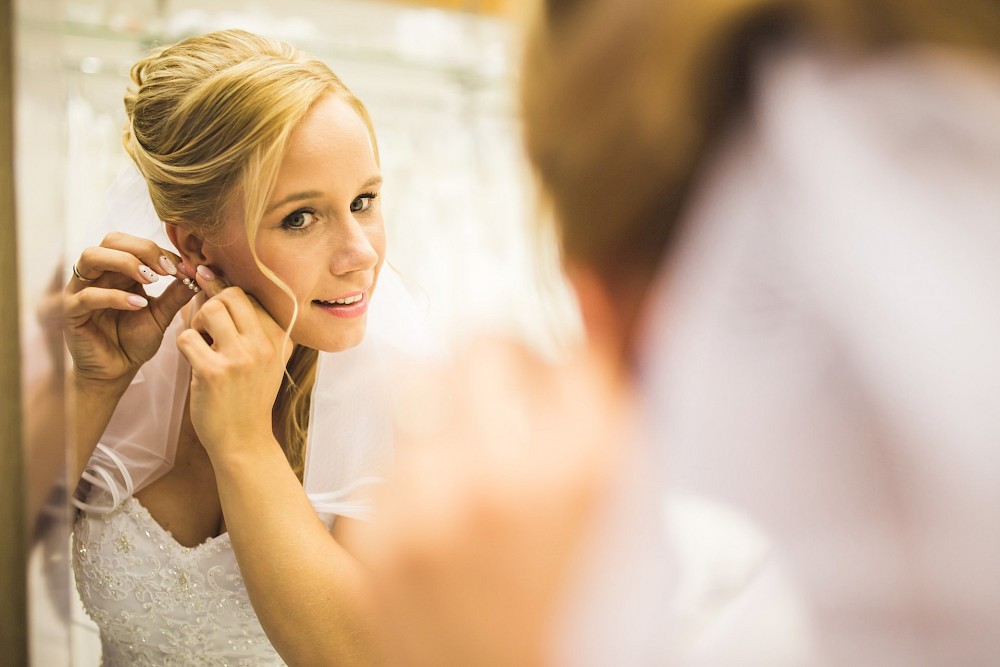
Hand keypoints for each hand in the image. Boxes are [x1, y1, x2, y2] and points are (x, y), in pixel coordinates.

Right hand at [64, 232, 194, 384]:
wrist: (117, 371)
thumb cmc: (135, 341)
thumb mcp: (161, 315)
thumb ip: (176, 294)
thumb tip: (198, 274)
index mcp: (117, 270)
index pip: (134, 243)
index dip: (160, 251)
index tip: (185, 268)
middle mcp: (97, 274)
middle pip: (111, 240)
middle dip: (143, 249)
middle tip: (167, 270)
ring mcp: (80, 290)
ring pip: (92, 257)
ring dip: (126, 263)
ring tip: (152, 280)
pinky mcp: (72, 312)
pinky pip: (88, 295)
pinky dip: (116, 296)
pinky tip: (139, 305)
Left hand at [176, 266, 291, 456]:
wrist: (244, 440)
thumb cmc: (248, 396)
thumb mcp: (265, 359)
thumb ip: (251, 325)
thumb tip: (213, 280)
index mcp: (281, 338)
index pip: (251, 295)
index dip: (226, 294)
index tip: (212, 296)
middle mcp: (266, 344)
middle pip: (230, 295)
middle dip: (211, 306)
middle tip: (208, 330)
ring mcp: (241, 358)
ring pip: (209, 309)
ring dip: (197, 323)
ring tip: (202, 344)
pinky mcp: (214, 372)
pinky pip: (186, 337)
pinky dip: (184, 346)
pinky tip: (194, 362)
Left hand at [356, 339, 632, 666]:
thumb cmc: (592, 615)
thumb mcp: (634, 515)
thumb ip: (615, 401)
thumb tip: (590, 288)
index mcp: (587, 470)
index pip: (571, 346)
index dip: (569, 349)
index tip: (556, 365)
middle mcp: (501, 477)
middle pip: (482, 345)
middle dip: (501, 359)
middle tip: (508, 388)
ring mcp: (427, 510)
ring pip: (423, 393)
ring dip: (455, 411)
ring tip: (474, 461)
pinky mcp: (376, 543)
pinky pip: (393, 463)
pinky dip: (421, 474)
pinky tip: (445, 519)